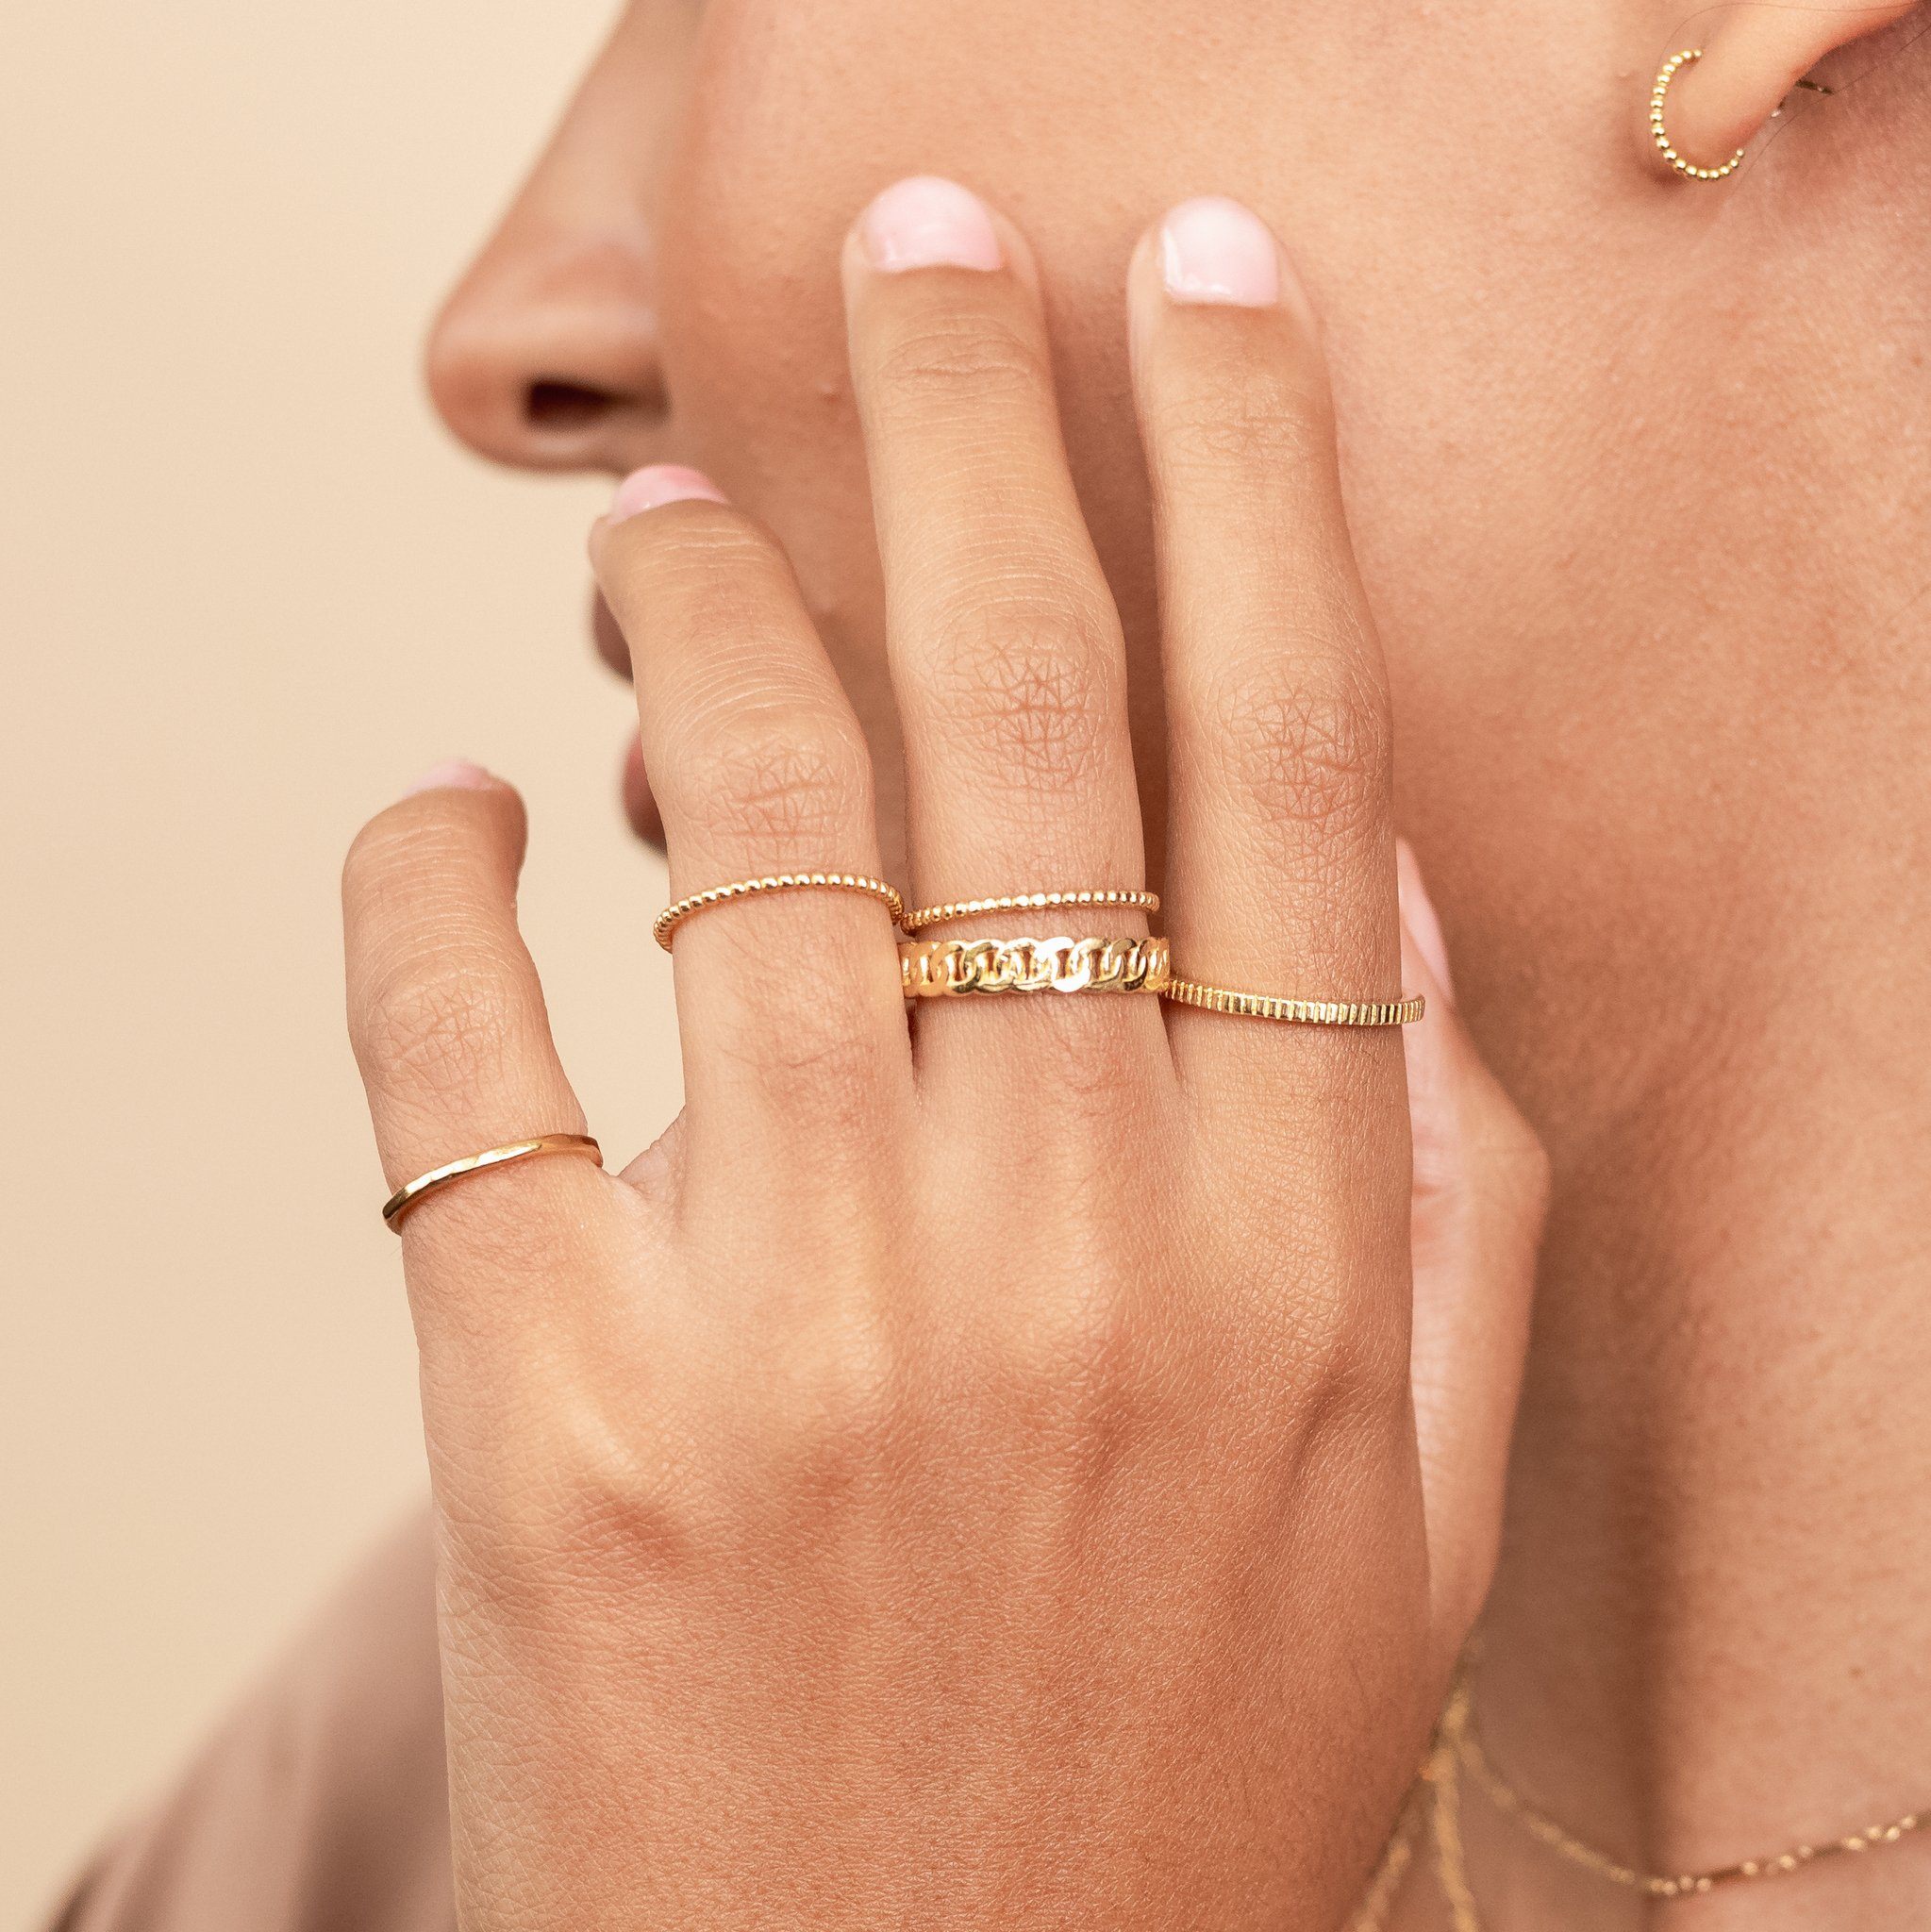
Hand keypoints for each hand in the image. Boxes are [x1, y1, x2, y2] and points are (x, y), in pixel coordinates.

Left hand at [344, 181, 1544, 1930]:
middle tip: (926, 261)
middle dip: (972, 427)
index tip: (1197, 298)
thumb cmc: (1163, 1786)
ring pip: (742, 825)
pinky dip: (419, 885)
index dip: (1253, 486)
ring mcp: (799, 1323)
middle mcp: (1066, 1247)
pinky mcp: (550, 1417)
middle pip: (1020, 719)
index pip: (1286, 763)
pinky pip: (450, 1050)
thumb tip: (1378, 890)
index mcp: (1293, 1257)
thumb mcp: (1411, 1519)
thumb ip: (1453, 1201)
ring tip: (663, 527)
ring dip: (689, 623)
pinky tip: (440, 819)